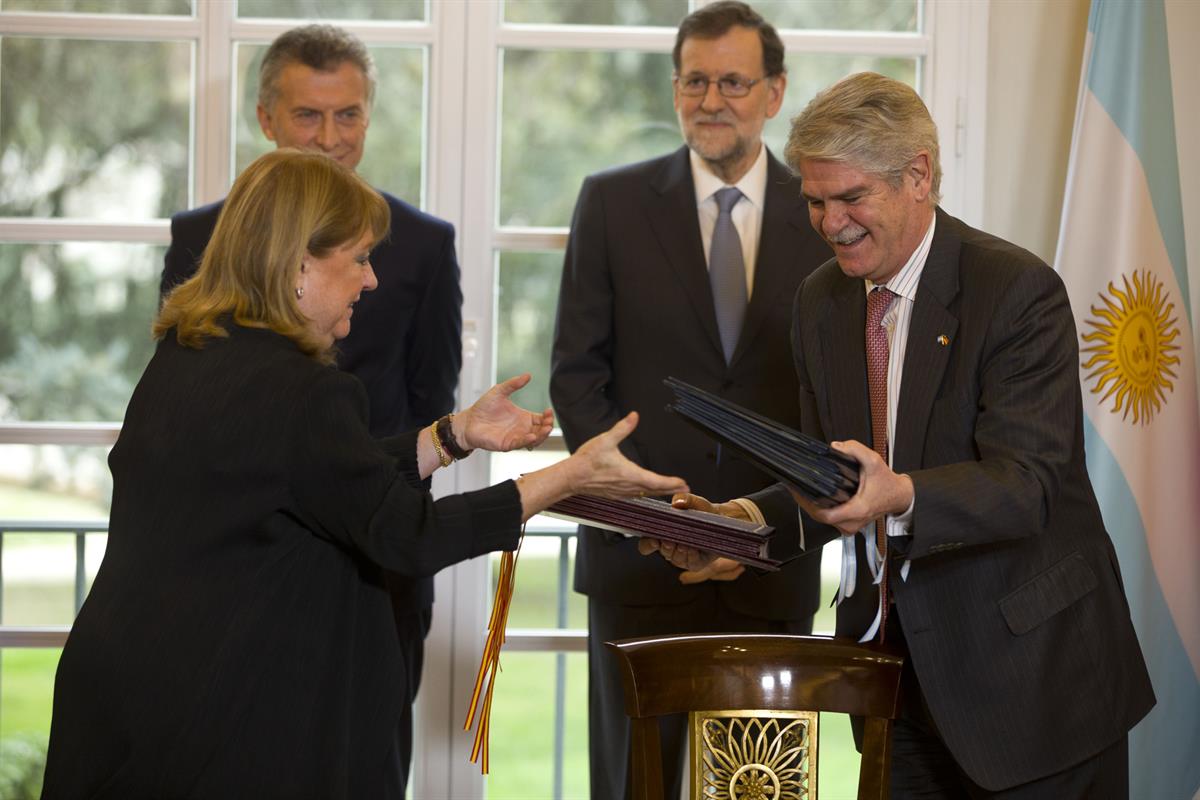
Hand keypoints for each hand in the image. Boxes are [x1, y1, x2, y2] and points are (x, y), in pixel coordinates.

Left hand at [455, 374, 553, 452]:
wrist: (469, 420)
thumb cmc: (483, 407)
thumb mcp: (500, 391)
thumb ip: (513, 384)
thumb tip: (528, 375)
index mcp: (522, 417)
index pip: (540, 419)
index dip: (547, 417)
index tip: (549, 411)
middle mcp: (521, 428)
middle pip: (540, 431)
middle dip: (548, 427)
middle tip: (549, 422)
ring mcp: (515, 437)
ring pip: (534, 440)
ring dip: (542, 436)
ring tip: (546, 428)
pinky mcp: (506, 444)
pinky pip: (520, 444)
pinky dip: (527, 441)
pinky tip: (532, 436)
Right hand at [514, 412, 688, 521]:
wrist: (571, 477)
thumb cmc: (587, 461)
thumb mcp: (606, 440)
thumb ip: (623, 428)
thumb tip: (634, 416)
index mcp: (630, 474)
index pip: (657, 481)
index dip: (671, 482)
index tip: (683, 482)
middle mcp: (628, 486)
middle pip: (655, 490)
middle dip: (671, 489)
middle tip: (685, 488)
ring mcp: (622, 492)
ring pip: (646, 494)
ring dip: (659, 492)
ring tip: (670, 489)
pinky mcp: (615, 494)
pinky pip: (635, 495)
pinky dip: (646, 493)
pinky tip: (646, 491)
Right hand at [635, 493, 747, 583]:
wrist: (721, 521)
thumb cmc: (702, 511)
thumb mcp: (694, 501)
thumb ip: (684, 498)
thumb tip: (676, 502)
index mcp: (663, 534)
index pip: (647, 544)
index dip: (647, 544)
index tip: (653, 540)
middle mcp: (670, 547)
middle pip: (662, 551)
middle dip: (666, 546)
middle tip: (670, 540)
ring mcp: (682, 557)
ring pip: (675, 558)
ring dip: (679, 551)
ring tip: (685, 543)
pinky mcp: (694, 563)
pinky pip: (690, 563)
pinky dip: (691, 556)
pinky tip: (694, 548)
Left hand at [803, 439, 913, 534]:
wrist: (898, 496)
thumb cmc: (887, 483)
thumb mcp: (873, 461)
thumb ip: (855, 450)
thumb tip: (835, 447)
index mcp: (857, 510)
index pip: (825, 515)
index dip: (808, 504)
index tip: (799, 491)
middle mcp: (852, 522)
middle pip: (819, 517)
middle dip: (806, 502)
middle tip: (795, 486)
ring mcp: (850, 526)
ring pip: (823, 519)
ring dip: (811, 506)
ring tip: (802, 490)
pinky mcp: (848, 525)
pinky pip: (829, 519)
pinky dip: (820, 508)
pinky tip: (813, 496)